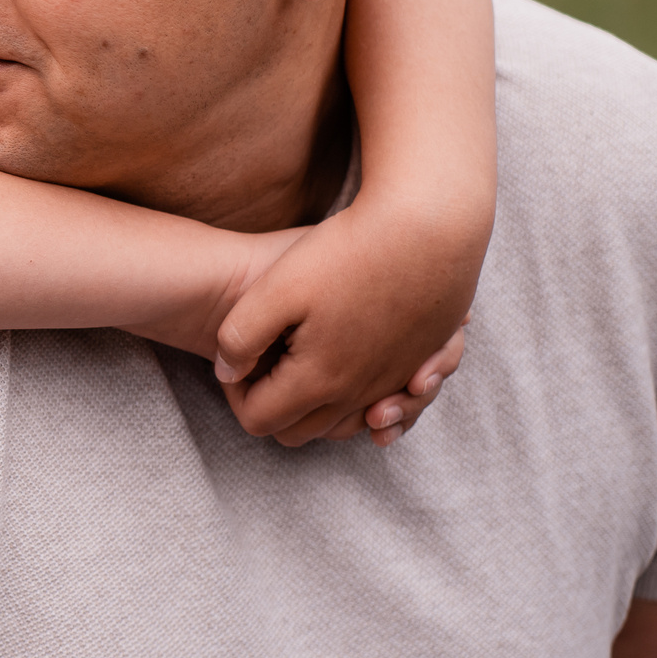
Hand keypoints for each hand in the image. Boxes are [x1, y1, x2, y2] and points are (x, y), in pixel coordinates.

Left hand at [211, 201, 477, 446]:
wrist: (430, 225)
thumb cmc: (348, 251)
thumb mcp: (275, 287)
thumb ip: (239, 338)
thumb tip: (227, 373)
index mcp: (319, 381)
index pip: (259, 420)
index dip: (236, 395)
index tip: (239, 358)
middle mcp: (361, 395)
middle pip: (301, 432)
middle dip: (274, 406)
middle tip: (265, 358)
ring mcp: (396, 382)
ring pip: (345, 425)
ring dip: (317, 408)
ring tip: (298, 363)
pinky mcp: (421, 362)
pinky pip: (389, 403)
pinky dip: (365, 397)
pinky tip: (350, 365)